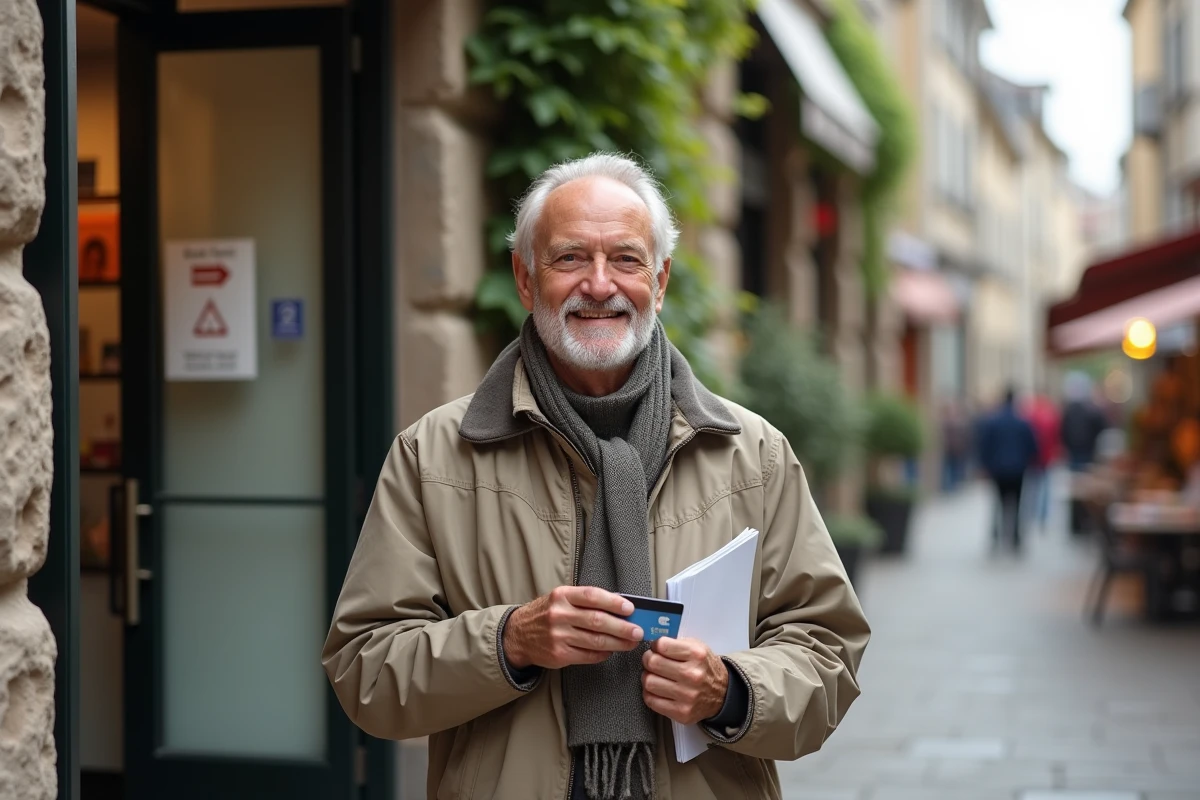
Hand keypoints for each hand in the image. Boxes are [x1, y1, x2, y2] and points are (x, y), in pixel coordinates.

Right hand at [503, 586, 642, 669]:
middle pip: (597, 621)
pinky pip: (588, 656)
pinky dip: (603, 654)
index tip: (630, 609)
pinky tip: (611, 651)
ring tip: (631, 643)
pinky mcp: (559, 655)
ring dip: (618, 643)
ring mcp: (558, 636)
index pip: (592, 596)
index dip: (614, 602)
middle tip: (638, 630)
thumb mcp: (560, 598)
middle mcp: (559, 615)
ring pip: (595, 641)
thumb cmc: (546, 613)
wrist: (517, 634)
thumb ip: (585, 600)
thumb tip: (619, 606)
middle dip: (622, 627)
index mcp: (562, 595)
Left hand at [641, 638, 727, 724]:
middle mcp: (692, 675)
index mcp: (696, 655)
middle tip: (651, 661)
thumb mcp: (697, 647)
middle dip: (648, 660)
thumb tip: (653, 645)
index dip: (655, 646)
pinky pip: (652, 701)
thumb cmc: (705, 668)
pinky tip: (657, 690)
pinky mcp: (682, 712)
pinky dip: (650, 694)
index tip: (656, 649)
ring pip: (649, 682)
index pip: (662, 645)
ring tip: (654, 676)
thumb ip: (676, 643)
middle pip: (653, 663)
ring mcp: (687, 696)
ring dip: (648, 677)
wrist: (723, 694)